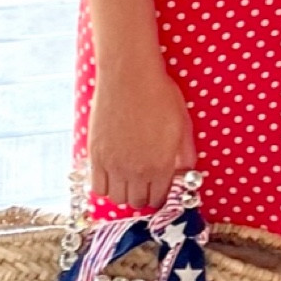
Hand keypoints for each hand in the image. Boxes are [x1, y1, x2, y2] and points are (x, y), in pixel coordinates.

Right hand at [88, 63, 197, 214]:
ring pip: (117, 199)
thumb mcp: (183, 127)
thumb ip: (185, 156)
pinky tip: (113, 174)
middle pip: (137, 202)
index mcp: (161, 165)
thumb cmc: (160, 97)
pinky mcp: (95, 156)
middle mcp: (136, 171)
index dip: (162, 196)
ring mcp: (113, 165)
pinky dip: (106, 186)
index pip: (160, 199)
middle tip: (146, 183)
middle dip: (144, 196)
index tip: (161, 188)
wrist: (129, 77)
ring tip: (130, 179)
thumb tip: (185, 174)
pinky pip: (97, 187)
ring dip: (124, 193)